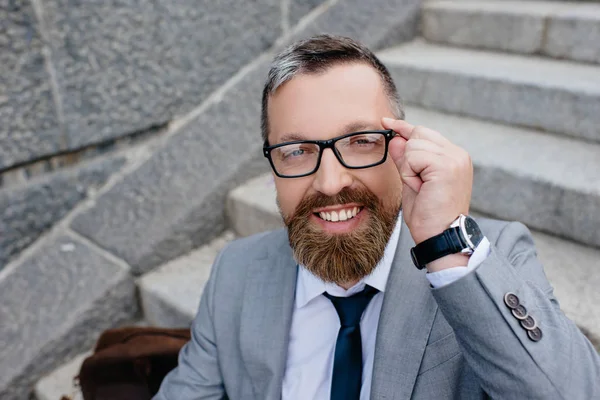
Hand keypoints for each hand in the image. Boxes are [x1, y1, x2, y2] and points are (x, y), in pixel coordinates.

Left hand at [382, 117, 472, 245]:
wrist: (440, 236)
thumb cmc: (428, 215)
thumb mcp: (412, 182)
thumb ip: (405, 160)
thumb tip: (395, 138)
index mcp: (454, 157)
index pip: (424, 133)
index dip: (404, 128)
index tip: (387, 122)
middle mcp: (458, 154)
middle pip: (418, 134)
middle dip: (408, 157)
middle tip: (417, 183)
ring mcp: (454, 158)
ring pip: (413, 145)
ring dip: (409, 167)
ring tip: (422, 188)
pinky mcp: (447, 165)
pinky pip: (414, 156)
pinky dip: (410, 172)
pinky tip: (421, 186)